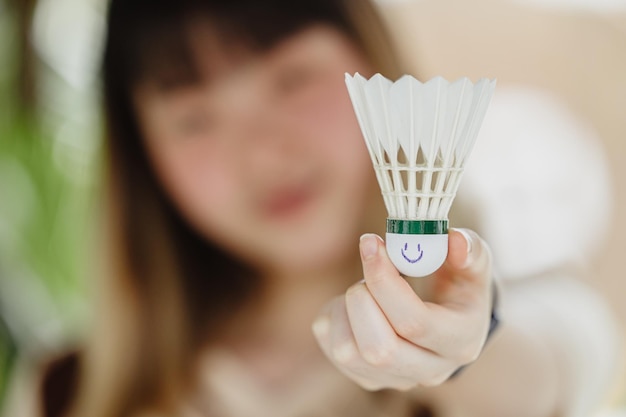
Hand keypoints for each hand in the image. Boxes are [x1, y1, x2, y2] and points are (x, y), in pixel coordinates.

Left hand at [312, 229, 493, 390]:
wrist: (448, 318)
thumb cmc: (459, 284)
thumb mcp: (473, 264)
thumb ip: (469, 250)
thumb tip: (455, 241)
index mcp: (461, 342)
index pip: (415, 322)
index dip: (384, 281)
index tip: (370, 242)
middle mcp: (431, 371)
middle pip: (379, 350)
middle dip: (361, 300)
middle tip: (365, 269)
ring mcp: (397, 379)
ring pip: (347, 353)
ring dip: (344, 309)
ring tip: (362, 287)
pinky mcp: (368, 378)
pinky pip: (332, 349)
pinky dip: (333, 318)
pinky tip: (354, 304)